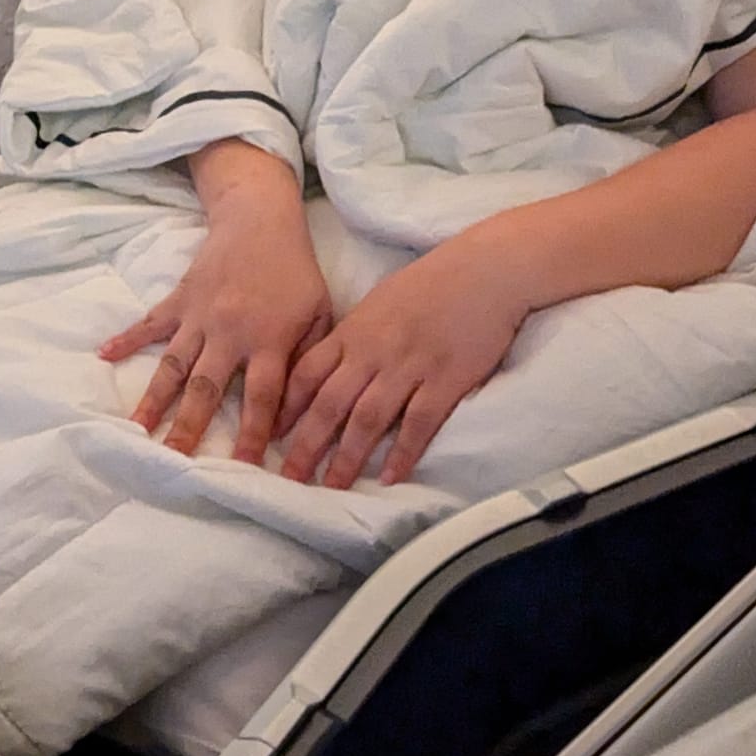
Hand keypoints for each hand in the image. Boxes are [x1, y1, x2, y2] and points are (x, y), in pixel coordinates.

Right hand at [101, 187, 332, 461]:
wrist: (261, 220)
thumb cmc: (296, 273)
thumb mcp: (320, 315)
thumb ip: (308, 363)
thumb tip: (293, 414)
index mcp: (268, 340)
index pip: (262, 397)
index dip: (252, 434)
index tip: (243, 469)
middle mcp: (229, 332)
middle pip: (206, 389)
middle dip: (189, 428)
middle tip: (174, 461)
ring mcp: (199, 316)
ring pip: (173, 366)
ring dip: (154, 400)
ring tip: (137, 431)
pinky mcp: (180, 300)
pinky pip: (150, 324)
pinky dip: (126, 339)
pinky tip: (104, 356)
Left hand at [277, 227, 532, 490]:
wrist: (485, 268)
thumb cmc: (432, 282)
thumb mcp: (379, 303)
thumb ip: (354, 337)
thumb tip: (331, 368)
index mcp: (354, 331)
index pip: (307, 374)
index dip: (287, 409)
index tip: (270, 437)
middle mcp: (373, 351)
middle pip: (329, 404)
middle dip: (305, 445)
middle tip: (288, 479)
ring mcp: (409, 366)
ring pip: (368, 419)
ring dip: (347, 457)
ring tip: (332, 487)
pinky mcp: (446, 379)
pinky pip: (418, 423)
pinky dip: (403, 453)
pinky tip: (390, 478)